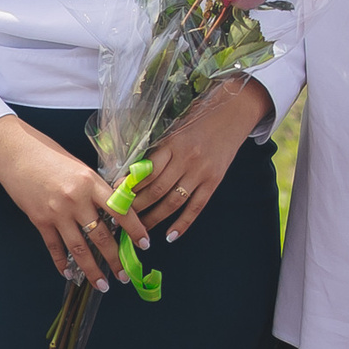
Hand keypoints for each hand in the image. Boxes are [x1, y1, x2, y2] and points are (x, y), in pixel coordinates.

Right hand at [0, 115, 148, 285]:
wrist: (15, 152)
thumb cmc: (48, 154)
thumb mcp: (79, 167)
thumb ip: (95, 189)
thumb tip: (114, 211)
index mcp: (90, 182)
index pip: (120, 210)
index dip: (135, 230)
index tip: (145, 244)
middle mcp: (76, 199)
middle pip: (101, 236)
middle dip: (115, 259)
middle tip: (125, 274)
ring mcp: (57, 212)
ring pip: (79, 249)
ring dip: (92, 270)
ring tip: (103, 284)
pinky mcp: (40, 220)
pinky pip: (54, 248)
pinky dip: (62, 263)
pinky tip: (70, 274)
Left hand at [131, 79, 268, 242]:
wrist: (233, 113)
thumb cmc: (199, 118)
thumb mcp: (174, 129)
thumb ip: (158, 149)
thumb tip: (134, 171)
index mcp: (171, 144)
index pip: (146, 172)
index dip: (129, 187)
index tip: (115, 196)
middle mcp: (185, 159)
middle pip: (156, 189)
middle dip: (137, 207)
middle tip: (123, 218)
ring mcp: (201, 172)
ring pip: (173, 201)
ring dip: (155, 218)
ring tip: (141, 229)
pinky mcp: (214, 181)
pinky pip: (196, 207)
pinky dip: (183, 223)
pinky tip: (171, 235)